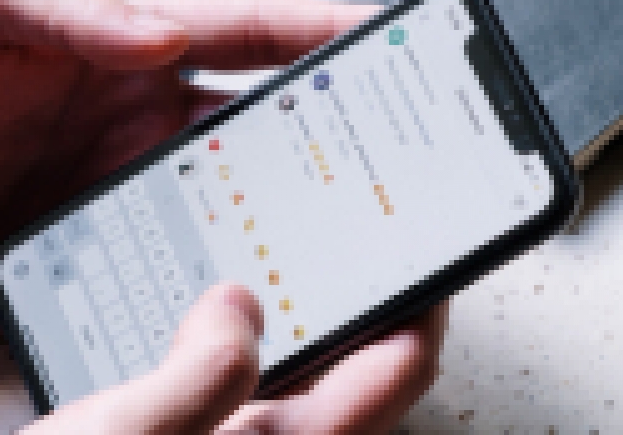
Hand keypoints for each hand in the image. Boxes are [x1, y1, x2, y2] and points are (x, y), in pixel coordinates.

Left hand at [0, 0, 379, 300]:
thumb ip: (66, 8)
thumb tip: (160, 34)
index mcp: (127, 47)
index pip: (247, 35)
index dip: (321, 34)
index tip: (386, 39)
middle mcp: (140, 117)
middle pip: (259, 128)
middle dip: (328, 140)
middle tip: (388, 162)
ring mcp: (124, 182)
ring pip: (229, 197)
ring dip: (280, 215)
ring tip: (338, 240)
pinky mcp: (97, 240)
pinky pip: (171, 254)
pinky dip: (210, 270)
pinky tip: (240, 294)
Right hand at [20, 284, 446, 434]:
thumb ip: (197, 377)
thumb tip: (243, 308)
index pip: (392, 377)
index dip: (420, 311)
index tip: (425, 255)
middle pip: (353, 372)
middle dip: (362, 306)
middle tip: (357, 243)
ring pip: (297, 373)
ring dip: (299, 318)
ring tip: (292, 260)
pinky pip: (244, 379)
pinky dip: (244, 338)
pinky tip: (213, 312)